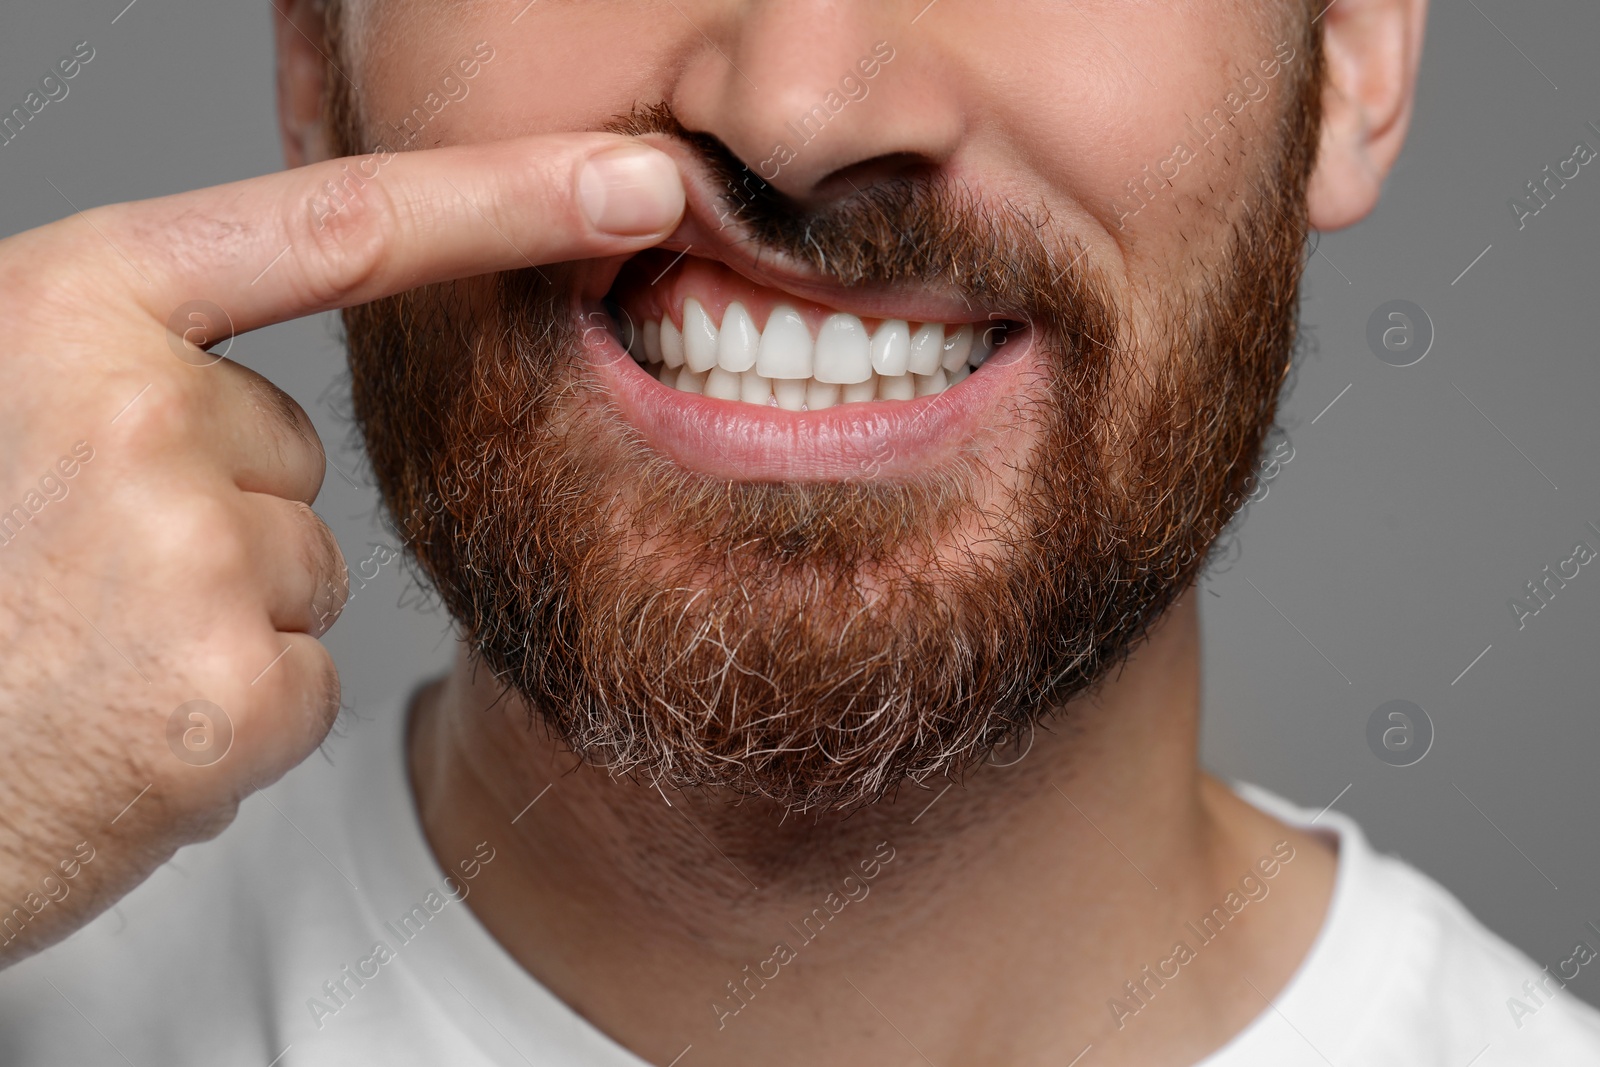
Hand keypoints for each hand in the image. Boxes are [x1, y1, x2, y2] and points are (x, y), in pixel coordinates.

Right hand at [0, 134, 683, 964]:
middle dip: (220, 517)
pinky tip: (126, 727)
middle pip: (296, 453)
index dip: (506, 196)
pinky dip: (237, 717)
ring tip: (87, 657)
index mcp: (72, 314)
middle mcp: (138, 412)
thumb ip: (132, 364)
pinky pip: (309, 682)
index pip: (338, 228)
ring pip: (307, 572)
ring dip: (224, 623)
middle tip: (80, 582)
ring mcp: (191, 553)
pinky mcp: (235, 692)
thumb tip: (267, 393)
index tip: (636, 181)